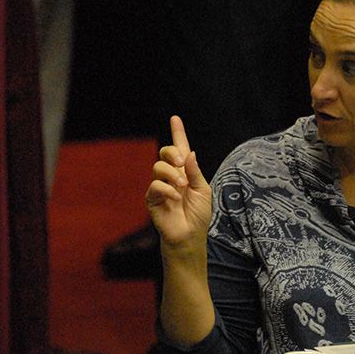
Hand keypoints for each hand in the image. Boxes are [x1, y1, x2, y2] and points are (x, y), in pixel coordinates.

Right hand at [146, 115, 212, 252]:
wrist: (189, 235)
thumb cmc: (198, 215)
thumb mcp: (202, 190)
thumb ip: (195, 172)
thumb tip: (189, 153)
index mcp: (185, 172)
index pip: (180, 148)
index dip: (177, 132)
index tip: (175, 118)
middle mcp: (171, 176)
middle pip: (165, 152)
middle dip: (172, 152)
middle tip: (183, 164)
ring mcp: (160, 186)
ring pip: (158, 166)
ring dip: (172, 174)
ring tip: (182, 187)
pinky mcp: (152, 198)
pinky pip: (155, 185)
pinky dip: (167, 189)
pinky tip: (175, 198)